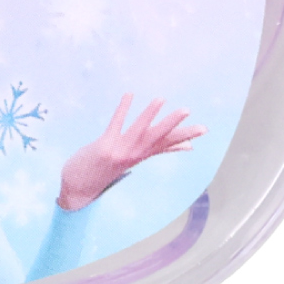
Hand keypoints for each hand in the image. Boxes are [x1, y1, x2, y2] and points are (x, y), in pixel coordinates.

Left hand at [57, 95, 206, 210]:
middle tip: (188, 111)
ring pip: (139, 131)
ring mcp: (119, 151)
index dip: (184, 136)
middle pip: (157, 139)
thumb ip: (148, 151)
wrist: (79, 189)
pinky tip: (129, 94)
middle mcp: (133, 155)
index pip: (166, 145)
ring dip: (149, 115)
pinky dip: (122, 110)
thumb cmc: (104, 170)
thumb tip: (160, 150)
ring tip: (161, 98)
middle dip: (173, 125)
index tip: (205, 129)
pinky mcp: (103, 147)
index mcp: (140, 156)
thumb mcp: (129, 161)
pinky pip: (115, 125)